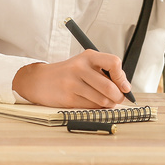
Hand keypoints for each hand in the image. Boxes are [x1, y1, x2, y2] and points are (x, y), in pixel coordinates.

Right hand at [12, 50, 129, 108]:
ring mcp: (73, 83)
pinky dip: (97, 109)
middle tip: (119, 99)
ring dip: (109, 104)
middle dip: (118, 97)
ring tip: (107, 102)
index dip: (122, 77)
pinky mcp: (68, 98)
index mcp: (88, 56)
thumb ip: (103, 72)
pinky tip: (94, 104)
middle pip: (109, 86)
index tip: (125, 87)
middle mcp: (80, 67)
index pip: (113, 62)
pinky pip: (91, 107)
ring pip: (102, 100)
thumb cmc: (68, 73)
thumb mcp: (84, 64)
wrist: (40, 80)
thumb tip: (124, 87)